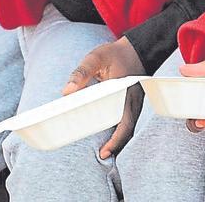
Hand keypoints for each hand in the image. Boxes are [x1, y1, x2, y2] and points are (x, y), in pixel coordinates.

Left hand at [62, 36, 146, 158]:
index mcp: (124, 91)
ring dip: (120, 138)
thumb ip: (81, 73)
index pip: (123, 121)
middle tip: (102, 154)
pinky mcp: (135, 102)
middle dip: (117, 144)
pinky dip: (122, 130)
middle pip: (128, 129)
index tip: (104, 151)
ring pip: (130, 126)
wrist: (137, 48)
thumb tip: (66, 92)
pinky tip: (111, 134)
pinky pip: (130, 120)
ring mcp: (137, 102)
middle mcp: (134, 100)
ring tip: (105, 149)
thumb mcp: (95, 57)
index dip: (115, 139)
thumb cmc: (114, 53)